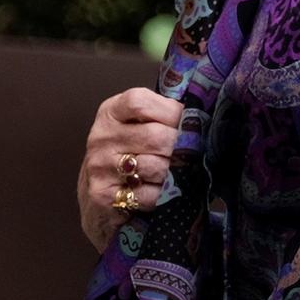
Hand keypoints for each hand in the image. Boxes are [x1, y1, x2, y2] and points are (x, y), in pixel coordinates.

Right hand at [78, 88, 181, 251]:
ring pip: (156, 166)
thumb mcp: (138, 124)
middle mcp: (102, 136)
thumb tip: (199, 114)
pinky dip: (164, 194)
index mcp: (111, 112)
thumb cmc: (129, 154)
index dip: (172, 112)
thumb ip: (162, 114)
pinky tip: (163, 190)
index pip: (141, 102)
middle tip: (192, 154)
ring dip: (175, 172)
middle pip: (156, 136)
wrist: (101, 197)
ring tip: (178, 172)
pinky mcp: (104, 195)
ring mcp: (100, 166)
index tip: (188, 122)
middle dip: (182, 148)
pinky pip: (150, 194)